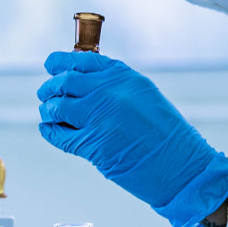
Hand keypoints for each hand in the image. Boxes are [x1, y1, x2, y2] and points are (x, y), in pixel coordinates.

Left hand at [38, 52, 227, 226]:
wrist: (182, 166)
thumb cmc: (169, 135)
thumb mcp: (145, 96)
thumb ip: (116, 87)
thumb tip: (87, 84)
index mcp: (123, 77)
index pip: (81, 60)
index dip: (60, 62)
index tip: (51, 65)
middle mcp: (108, 92)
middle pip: (64, 82)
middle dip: (50, 87)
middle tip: (45, 93)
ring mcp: (99, 118)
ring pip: (57, 107)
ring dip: (49, 109)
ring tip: (48, 112)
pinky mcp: (92, 145)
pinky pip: (60, 135)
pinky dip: (50, 131)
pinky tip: (49, 129)